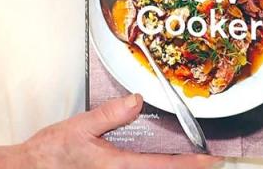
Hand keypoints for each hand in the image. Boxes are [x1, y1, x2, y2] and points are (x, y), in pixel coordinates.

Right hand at [0, 94, 220, 168]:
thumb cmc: (50, 153)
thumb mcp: (79, 127)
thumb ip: (109, 115)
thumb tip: (136, 101)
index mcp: (117, 165)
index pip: (162, 165)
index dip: (190, 163)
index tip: (211, 159)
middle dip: (183, 166)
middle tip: (206, 159)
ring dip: (166, 165)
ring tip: (183, 157)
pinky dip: (149, 165)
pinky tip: (151, 157)